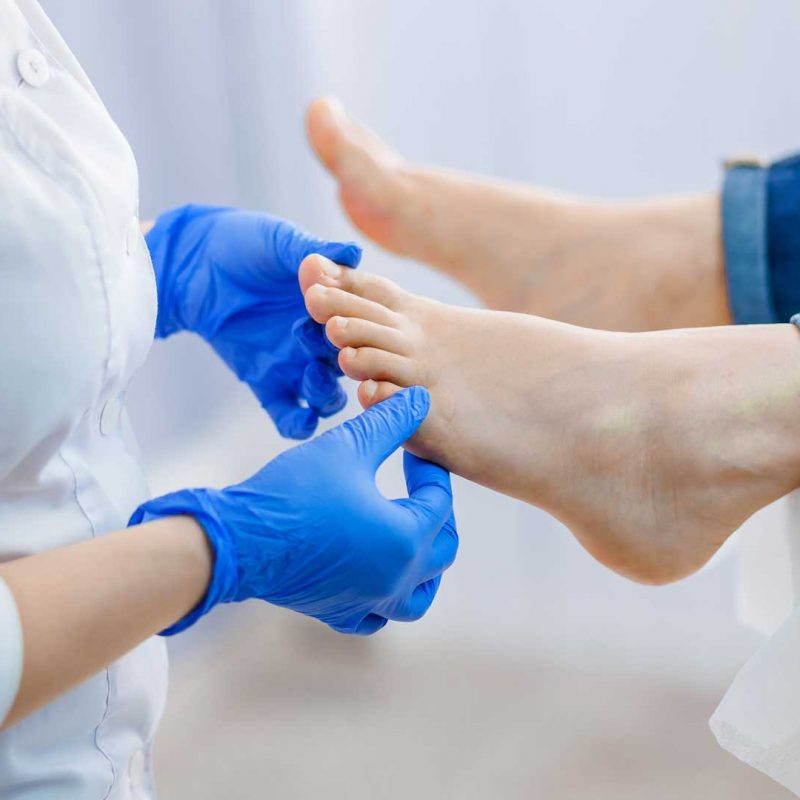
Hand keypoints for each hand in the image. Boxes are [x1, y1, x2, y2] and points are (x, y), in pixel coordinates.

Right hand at [130, 387, 457, 634]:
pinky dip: (387, 595)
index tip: (413, 451)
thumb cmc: (293, 493)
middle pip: (441, 550)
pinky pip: (378, 614)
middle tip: (417, 487)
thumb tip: (421, 398)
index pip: (439, 503)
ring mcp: (367, 602)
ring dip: (424, 564)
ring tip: (411, 534)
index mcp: (404, 539)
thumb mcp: (348, 446)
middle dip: (436, 513)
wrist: (236, 540)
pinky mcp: (338, 612)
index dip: (430, 472)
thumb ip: (390, 422)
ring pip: (418, 594)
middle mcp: (394, 579)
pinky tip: (375, 572)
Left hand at [146, 204, 361, 438]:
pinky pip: (288, 413)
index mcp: (331, 307)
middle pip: (349, 364)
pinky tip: (304, 420)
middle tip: (332, 350)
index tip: (344, 321)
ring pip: (325, 395)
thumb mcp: (279, 243)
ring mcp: (293, 364)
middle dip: (348, 363)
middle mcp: (318, 339)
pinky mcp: (266, 382)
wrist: (193, 262)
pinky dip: (299, 423)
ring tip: (313, 378)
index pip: (359, 325)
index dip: (359, 328)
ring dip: (327, 394)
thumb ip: (314, 251)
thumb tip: (353, 251)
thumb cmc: (240, 244)